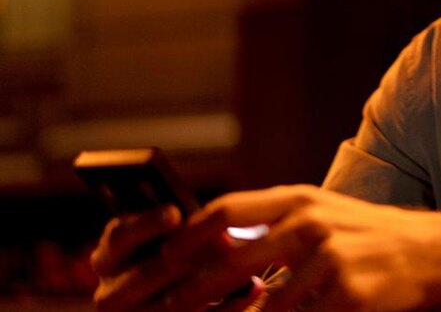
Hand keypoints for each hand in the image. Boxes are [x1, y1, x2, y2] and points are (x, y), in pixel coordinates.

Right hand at [90, 205, 264, 311]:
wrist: (184, 303)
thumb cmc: (182, 261)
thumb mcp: (172, 243)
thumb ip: (179, 230)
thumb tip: (206, 219)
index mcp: (109, 259)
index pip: (118, 237)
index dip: (146, 224)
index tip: (175, 213)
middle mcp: (110, 292)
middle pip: (147, 273)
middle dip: (190, 256)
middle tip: (228, 241)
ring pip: (171, 303)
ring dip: (213, 282)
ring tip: (249, 264)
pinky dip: (227, 307)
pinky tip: (255, 288)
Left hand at [158, 185, 440, 311]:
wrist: (433, 251)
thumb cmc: (369, 235)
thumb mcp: (325, 212)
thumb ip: (278, 221)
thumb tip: (221, 237)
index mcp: (300, 198)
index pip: (227, 209)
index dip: (188, 235)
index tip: (162, 258)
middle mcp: (311, 223)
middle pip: (233, 260)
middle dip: (193, 290)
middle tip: (167, 308)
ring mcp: (331, 259)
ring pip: (263, 303)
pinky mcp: (348, 294)